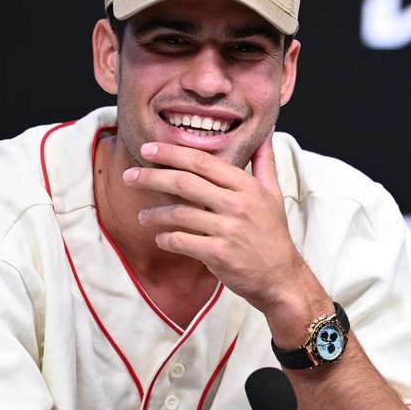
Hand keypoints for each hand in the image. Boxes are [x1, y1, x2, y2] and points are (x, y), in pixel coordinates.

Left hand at [122, 134, 317, 316]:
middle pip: (185, 182)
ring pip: (179, 214)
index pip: (203, 162)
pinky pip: (182, 241)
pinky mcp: (219, 254)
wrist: (281, 277)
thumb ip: (264, 161)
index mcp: (246, 186)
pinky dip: (166, 239)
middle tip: (130, 175)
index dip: (172, 153)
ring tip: (142, 216)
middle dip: (152, 176)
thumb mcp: (273, 193)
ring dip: (154, 214)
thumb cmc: (273, 233)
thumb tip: (265, 132)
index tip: (148, 148)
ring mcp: (228, 230)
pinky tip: (160, 238)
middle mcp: (237, 204)